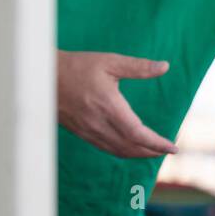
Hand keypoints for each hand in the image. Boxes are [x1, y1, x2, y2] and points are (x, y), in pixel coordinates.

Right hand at [57, 51, 177, 158]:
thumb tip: (165, 66)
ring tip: (154, 151)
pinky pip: (105, 147)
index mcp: (108, 107)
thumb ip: (138, 67)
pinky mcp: (80, 131)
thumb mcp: (109, 61)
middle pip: (130, 147)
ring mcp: (87, 130)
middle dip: (152, 152)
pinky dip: (122, 151)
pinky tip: (130, 147)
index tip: (173, 147)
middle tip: (169, 150)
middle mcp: (97, 123)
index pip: (138, 134)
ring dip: (138, 154)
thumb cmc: (77, 66)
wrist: (41, 76)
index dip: (157, 144)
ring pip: (117, 150)